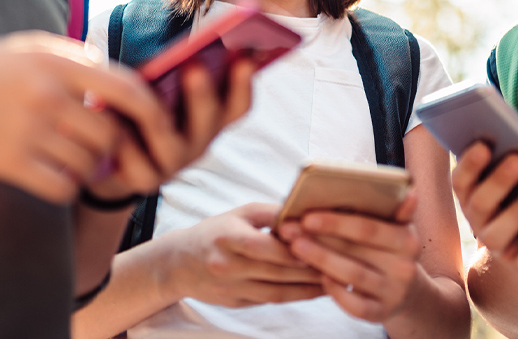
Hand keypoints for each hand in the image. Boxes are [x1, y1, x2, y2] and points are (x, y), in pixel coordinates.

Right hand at [0, 31, 253, 204]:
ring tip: (68, 158)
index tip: (161, 124)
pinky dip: (65, 187)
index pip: (126, 87)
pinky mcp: (10, 163)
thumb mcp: (27, 48)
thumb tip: (117, 73)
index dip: (151, 110)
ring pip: (87, 163)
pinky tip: (51, 175)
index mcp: (55, 62)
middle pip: (110, 134)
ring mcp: (27, 130)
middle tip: (101, 148)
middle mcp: (45, 95)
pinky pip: (61, 187)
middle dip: (113, 147)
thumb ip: (75, 58)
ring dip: (87, 168)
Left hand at [85, 53, 255, 200]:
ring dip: (160, 119)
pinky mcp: (145, 181)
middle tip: (194, 67)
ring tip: (142, 95)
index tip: (245, 56)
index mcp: (211, 118)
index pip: (238, 105)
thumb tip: (185, 51)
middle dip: (202, 94)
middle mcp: (199, 142)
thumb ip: (175, 73)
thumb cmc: (138, 108)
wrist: (109, 158)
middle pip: (210, 121)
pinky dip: (122, 137)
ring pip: (173, 144)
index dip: (244, 83)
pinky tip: (106, 113)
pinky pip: (135, 159)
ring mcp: (174, 164)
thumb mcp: (159, 87)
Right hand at [161, 203, 323, 306]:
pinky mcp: (236, 304)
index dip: (296, 248)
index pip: (268, 247)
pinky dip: (293, 296)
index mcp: (228, 238)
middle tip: (339, 264)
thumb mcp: (239, 214)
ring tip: (332, 281)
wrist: (178, 263)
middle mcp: (228, 266)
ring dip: (307, 289)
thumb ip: (272, 213)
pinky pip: (270, 301)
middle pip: (277, 272)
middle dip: (310, 270)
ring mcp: (231, 288)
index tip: (323, 245)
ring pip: (277, 292)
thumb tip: (304, 215)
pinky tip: (312, 290)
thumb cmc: (214, 233)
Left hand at [277, 196, 422, 322]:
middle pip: (355, 250)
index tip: (306, 215)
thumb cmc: (387, 249)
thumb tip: (406, 190)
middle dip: (319, 238)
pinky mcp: (382, 313)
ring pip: (353, 275)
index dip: (336, 222)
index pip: (368, 227)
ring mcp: (394, 292)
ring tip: (295, 248)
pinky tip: (319, 278)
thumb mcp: (394, 227)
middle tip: (289, 230)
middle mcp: (404, 266)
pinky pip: (355, 305)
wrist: (407, 291)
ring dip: (320, 260)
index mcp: (407, 238)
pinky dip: (335, 292)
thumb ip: (390, 208)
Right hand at [451, 143, 517, 272]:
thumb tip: (517, 138)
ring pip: (495, 235)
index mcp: (471, 196)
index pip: (461, 181)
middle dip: (498, 181)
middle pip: (479, 204)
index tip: (484, 144)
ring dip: (514, 214)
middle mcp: (478, 222)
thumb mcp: (517, 176)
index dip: (469, 164)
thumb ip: (510, 159)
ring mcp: (498, 246)